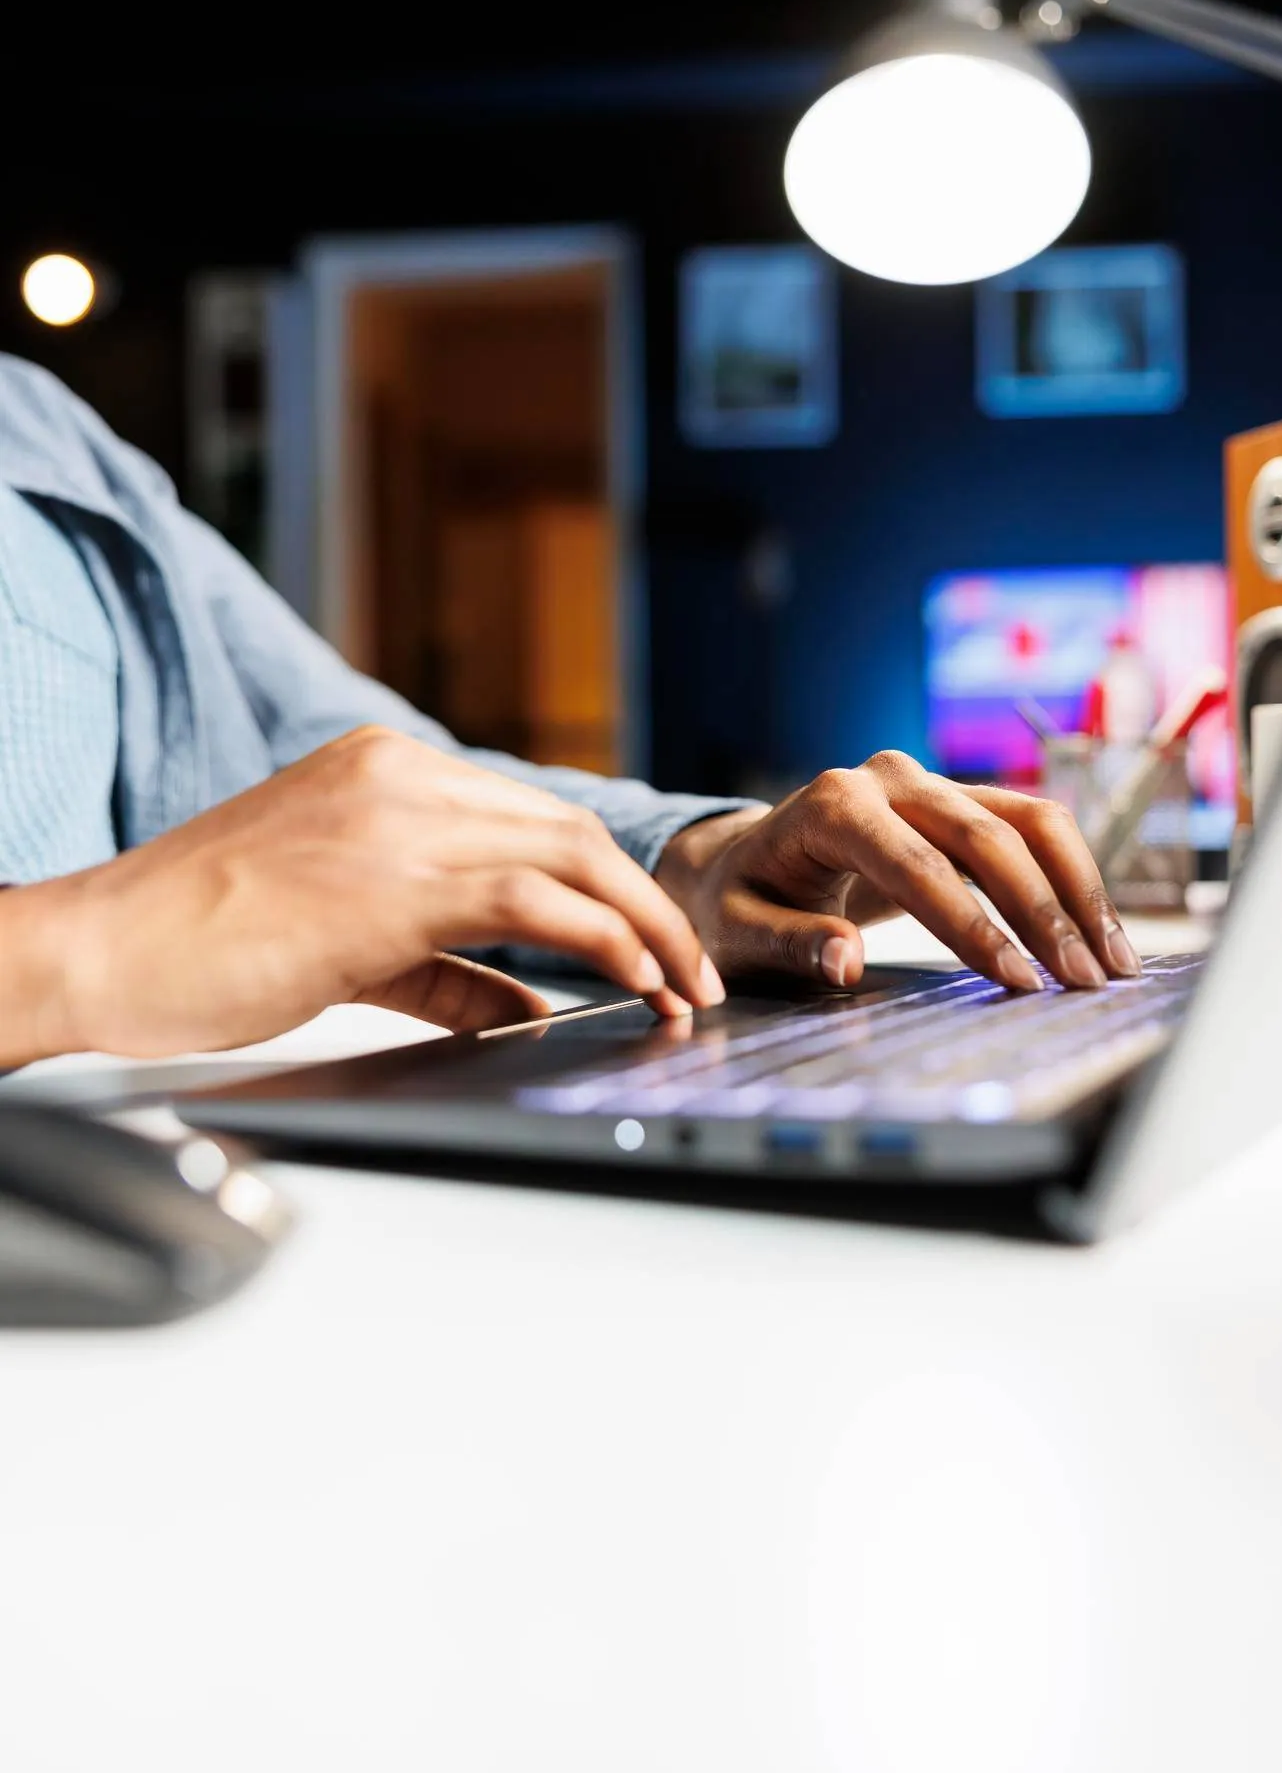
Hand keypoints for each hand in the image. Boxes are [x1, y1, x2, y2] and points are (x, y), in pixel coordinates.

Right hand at [8, 728, 724, 1062]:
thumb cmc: (199, 946)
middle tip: (690, 973)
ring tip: (683, 990)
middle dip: (644, 904)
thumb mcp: (344, 941)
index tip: (648, 942)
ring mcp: (397, 819)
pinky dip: (605, 940)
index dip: (604, 882)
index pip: (530, 817)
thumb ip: (444, 966)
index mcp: (384, 770)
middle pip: (567, 828)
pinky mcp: (393, 881)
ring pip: (569, 854)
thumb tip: (525, 1002)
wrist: (100, 950)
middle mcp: (399, 776)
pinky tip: (636, 982)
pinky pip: (535, 900)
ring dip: (644, 927)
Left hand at [657, 751, 1142, 994]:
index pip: (917, 866)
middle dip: (1043, 911)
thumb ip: (791, 944)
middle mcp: (888, 779)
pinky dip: (1071, 875)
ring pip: (1027, 820)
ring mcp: (929, 783)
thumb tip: (844, 961)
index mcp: (832, 806)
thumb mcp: (741, 932)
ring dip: (1078, 889)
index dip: (973, 925)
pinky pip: (1030, 827)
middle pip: (987, 835)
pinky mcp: (959, 800)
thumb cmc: (741, 902)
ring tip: (1114, 960)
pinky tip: (1100, 929)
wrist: (743, 861)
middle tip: (1083, 981)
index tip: (1017, 980)